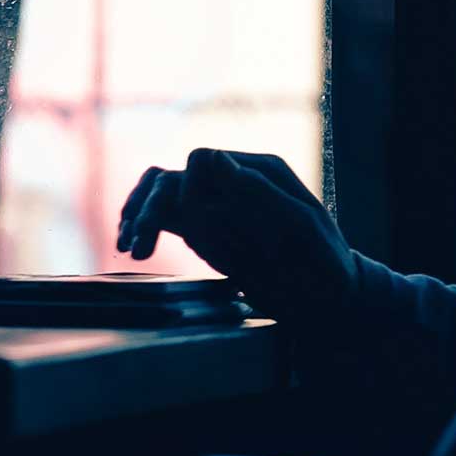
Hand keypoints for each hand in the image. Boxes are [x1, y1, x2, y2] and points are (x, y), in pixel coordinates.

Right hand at [115, 149, 355, 327]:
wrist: (327, 298)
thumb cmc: (324, 262)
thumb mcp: (300, 228)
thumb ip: (258, 192)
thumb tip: (212, 157)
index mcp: (259, 172)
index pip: (204, 161)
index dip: (188, 188)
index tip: (191, 223)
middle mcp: (233, 183)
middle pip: (175, 179)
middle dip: (149, 209)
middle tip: (135, 246)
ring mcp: (218, 206)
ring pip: (163, 196)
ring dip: (139, 215)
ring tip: (128, 247)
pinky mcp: (207, 230)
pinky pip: (166, 218)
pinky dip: (145, 226)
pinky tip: (131, 246)